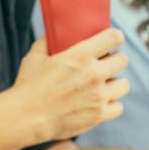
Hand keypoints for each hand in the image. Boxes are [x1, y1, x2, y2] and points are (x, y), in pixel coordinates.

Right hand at [11, 29, 129, 141]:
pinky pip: (118, 107)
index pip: (114, 38)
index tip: (112, 40)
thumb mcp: (34, 57)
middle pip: (122, 60)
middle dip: (115, 60)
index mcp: (80, 55)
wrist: (24, 118)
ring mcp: (98, 96)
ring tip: (104, 84)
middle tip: (105, 63)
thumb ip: (46, 42)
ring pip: (124, 84)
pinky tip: (100, 102)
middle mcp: (93, 74)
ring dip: (115, 83)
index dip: (114, 37)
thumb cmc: (27, 86)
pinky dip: (111, 104)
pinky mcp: (98, 115)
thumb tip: (52, 31)